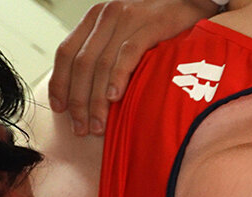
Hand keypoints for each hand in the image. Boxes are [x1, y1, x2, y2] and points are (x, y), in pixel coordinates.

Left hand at [49, 0, 219, 135]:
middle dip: (78, 101)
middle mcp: (106, 16)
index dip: (59, 83)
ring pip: (101, 64)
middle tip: (80, 128)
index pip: (65, 52)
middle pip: (81, 64)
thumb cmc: (160, 23)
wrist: (192, 0)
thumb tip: (89, 90)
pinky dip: (118, 78)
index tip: (59, 109)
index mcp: (95, 18)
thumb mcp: (125, 31)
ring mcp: (127, 19)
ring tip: (98, 125)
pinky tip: (114, 98)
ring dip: (96, 100)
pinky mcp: (150, 25)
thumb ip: (106, 51)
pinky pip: (128, 55)